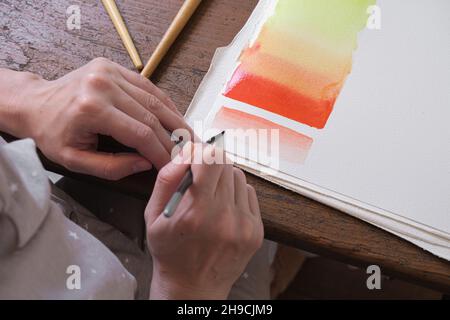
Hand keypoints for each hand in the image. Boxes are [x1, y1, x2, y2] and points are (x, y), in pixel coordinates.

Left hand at [2, 58, 191, 179]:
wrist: (36, 104)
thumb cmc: (53, 135)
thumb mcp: (76, 161)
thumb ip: (112, 168)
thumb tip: (146, 163)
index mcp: (92, 109)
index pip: (140, 133)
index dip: (161, 152)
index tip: (174, 166)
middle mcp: (103, 85)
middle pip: (151, 114)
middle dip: (173, 137)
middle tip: (189, 153)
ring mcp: (110, 71)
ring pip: (154, 98)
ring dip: (175, 119)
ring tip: (189, 136)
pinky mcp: (113, 67)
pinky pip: (147, 86)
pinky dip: (164, 103)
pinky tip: (175, 117)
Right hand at [145, 142, 263, 299]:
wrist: (192, 287)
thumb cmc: (170, 251)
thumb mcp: (153, 215)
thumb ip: (167, 179)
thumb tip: (186, 152)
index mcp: (196, 212)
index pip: (211, 158)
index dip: (201, 152)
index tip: (195, 158)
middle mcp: (224, 218)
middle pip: (225, 164)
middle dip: (211, 165)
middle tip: (200, 180)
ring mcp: (244, 225)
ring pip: (238, 177)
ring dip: (224, 179)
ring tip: (211, 198)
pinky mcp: (256, 231)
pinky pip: (249, 193)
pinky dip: (236, 194)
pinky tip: (224, 209)